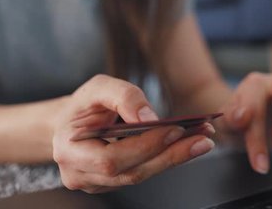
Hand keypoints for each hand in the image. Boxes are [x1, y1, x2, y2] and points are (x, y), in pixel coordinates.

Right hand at [52, 74, 214, 192]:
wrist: (70, 123)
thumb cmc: (82, 105)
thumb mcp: (98, 87)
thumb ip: (122, 96)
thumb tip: (150, 118)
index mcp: (69, 151)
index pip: (110, 158)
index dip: (145, 146)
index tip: (176, 129)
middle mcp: (80, 174)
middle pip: (131, 172)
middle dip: (169, 154)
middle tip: (202, 137)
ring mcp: (96, 184)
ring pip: (140, 175)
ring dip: (174, 158)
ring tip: (201, 140)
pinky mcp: (112, 184)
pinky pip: (141, 172)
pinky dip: (165, 158)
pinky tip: (186, 145)